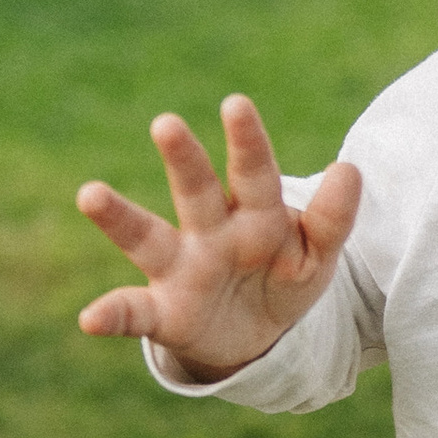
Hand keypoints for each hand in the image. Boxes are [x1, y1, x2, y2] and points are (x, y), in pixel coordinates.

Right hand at [77, 96, 361, 383]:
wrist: (256, 333)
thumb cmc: (283, 277)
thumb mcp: (316, 255)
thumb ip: (332, 220)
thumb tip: (349, 168)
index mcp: (254, 212)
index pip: (254, 173)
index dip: (248, 142)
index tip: (235, 104)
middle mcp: (210, 230)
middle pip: (196, 190)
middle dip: (183, 159)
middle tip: (167, 125)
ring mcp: (181, 268)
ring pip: (147, 237)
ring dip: (119, 217)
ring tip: (90, 194)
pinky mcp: (163, 313)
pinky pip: (132, 314)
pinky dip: (110, 314)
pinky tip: (88, 319)